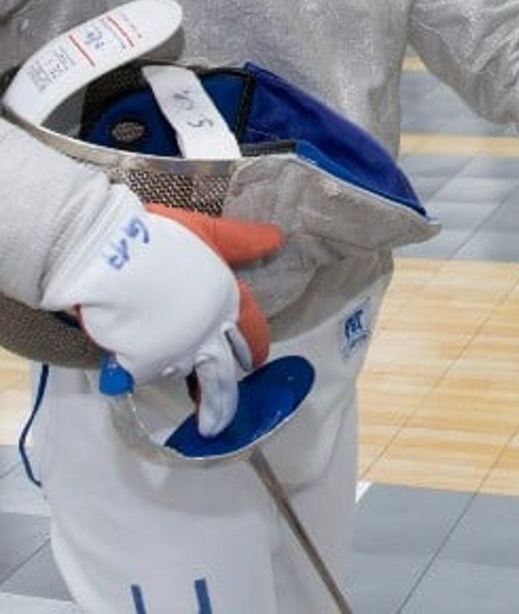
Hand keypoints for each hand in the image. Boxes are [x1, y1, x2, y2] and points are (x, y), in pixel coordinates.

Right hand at [42, 190, 282, 435]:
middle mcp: (206, 335)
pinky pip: (144, 373)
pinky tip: (136, 368)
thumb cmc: (160, 239)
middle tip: (221, 420)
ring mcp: (175, 354)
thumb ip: (241, 242)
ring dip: (183, 385)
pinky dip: (141, 370)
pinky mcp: (141, 367)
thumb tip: (276, 241)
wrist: (106, 256)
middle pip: (221, 375)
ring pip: (183, 374)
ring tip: (186, 407)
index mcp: (227, 303)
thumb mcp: (208, 233)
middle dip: (223, 400)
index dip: (254, 346)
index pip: (250, 333)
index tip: (256, 361)